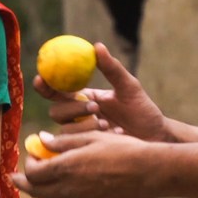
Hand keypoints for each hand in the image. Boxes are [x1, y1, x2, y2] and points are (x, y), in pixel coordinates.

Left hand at [12, 130, 159, 197]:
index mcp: (65, 168)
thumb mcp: (91, 137)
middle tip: (19, 178)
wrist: (149, 173)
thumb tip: (41, 140)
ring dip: (41, 194)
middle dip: (25, 183)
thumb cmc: (123, 149)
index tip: (31, 156)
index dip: (27, 165)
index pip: (32, 173)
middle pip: (35, 191)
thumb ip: (63, 142)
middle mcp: (67, 190)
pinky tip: (62, 197)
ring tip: (41, 186)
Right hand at [33, 43, 167, 141]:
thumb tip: (97, 46)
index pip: (58, 91)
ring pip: (65, 131)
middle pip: (56, 112)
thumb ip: (112, 69)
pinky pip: (78, 146)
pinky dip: (94, 138)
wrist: (155, 137)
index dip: (45, 86)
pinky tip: (115, 135)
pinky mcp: (88, 151)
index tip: (41, 79)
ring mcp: (83, 135)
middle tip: (94, 107)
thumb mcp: (129, 87)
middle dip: (72, 109)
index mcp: (85, 98)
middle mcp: (79, 116)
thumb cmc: (143, 110)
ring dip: (85, 126)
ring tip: (108, 125)